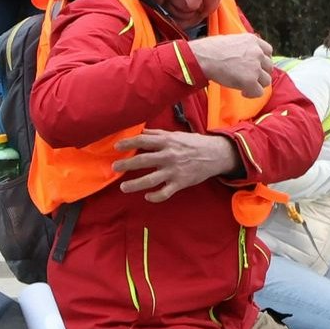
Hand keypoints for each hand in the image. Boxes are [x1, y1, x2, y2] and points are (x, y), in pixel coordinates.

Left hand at [115, 128, 238, 198]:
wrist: (215, 155)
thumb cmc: (193, 143)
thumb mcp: (176, 135)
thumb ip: (158, 134)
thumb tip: (142, 131)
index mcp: (166, 142)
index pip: (143, 141)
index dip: (128, 143)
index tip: (117, 147)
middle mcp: (168, 156)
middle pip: (142, 161)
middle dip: (126, 165)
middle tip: (114, 167)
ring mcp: (174, 171)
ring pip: (150, 180)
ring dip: (135, 184)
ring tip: (123, 187)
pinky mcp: (180, 183)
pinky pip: (165, 193)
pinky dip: (155, 196)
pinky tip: (147, 196)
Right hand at [188, 32, 275, 93]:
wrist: (203, 57)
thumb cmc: (210, 49)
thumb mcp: (232, 40)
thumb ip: (243, 47)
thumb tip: (243, 55)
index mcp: (253, 40)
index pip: (268, 51)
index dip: (263, 60)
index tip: (256, 65)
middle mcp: (257, 53)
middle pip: (269, 67)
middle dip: (260, 73)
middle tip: (250, 78)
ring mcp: (255, 67)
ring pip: (266, 80)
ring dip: (257, 84)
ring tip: (245, 86)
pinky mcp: (250, 81)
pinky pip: (259, 92)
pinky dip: (251, 94)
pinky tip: (243, 92)